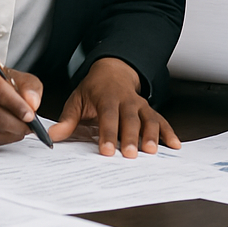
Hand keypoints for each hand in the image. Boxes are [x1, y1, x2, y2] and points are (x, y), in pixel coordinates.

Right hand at [0, 62, 42, 146]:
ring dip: (11, 134)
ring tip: (21, 130)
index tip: (31, 115)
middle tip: (31, 127)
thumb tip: (33, 104)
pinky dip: (0, 140)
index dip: (17, 105)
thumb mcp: (4, 73)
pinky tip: (6, 133)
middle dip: (18, 125)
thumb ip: (26, 84)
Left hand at [47, 57, 180, 157]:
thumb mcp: (78, 100)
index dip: (108, 133)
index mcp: (107, 97)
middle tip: (131, 155)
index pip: (108, 116)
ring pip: (148, 119)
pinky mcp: (150, 110)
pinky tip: (174, 144)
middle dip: (131, 137)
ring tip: (151, 151)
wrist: (113, 71)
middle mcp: (126, 100)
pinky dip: (169, 132)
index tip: (107, 150)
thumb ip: (68, 119)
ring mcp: (140, 105)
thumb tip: (53, 136)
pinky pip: (161, 120)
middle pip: (130, 119)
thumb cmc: (94, 89)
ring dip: (152, 135)